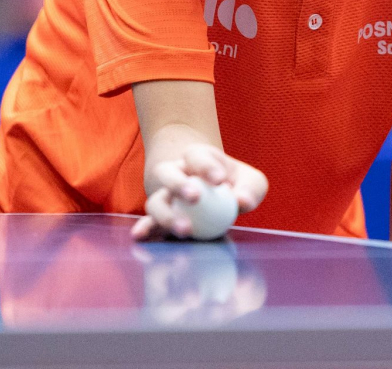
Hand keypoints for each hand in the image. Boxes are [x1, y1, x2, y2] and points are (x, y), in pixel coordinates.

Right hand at [132, 143, 267, 240]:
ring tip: (186, 230)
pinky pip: (149, 223)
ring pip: (155, 201)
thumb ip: (251, 189)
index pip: (197, 156)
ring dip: (166, 214)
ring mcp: (164, 196)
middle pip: (168, 173)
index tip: (220, 179)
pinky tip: (140, 236)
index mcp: (196, 158)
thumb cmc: (237, 185)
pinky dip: (145, 229)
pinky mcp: (159, 219)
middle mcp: (175, 173)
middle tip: (196, 198)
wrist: (217, 196)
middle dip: (179, 184)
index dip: (206, 166)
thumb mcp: (251, 181)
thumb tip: (242, 201)